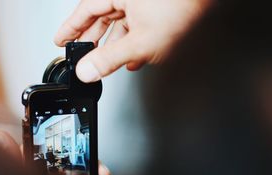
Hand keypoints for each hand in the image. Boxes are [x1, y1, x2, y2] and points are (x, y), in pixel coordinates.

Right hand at [55, 0, 210, 82]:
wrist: (210, 6)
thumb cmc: (182, 11)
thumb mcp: (139, 42)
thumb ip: (109, 58)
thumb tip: (86, 70)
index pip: (84, 10)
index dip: (70, 28)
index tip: (60, 41)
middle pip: (100, 17)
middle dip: (91, 40)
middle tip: (80, 54)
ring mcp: (141, 1)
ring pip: (119, 23)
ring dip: (113, 45)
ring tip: (105, 63)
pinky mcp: (154, 8)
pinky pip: (135, 25)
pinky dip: (131, 41)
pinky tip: (132, 59)